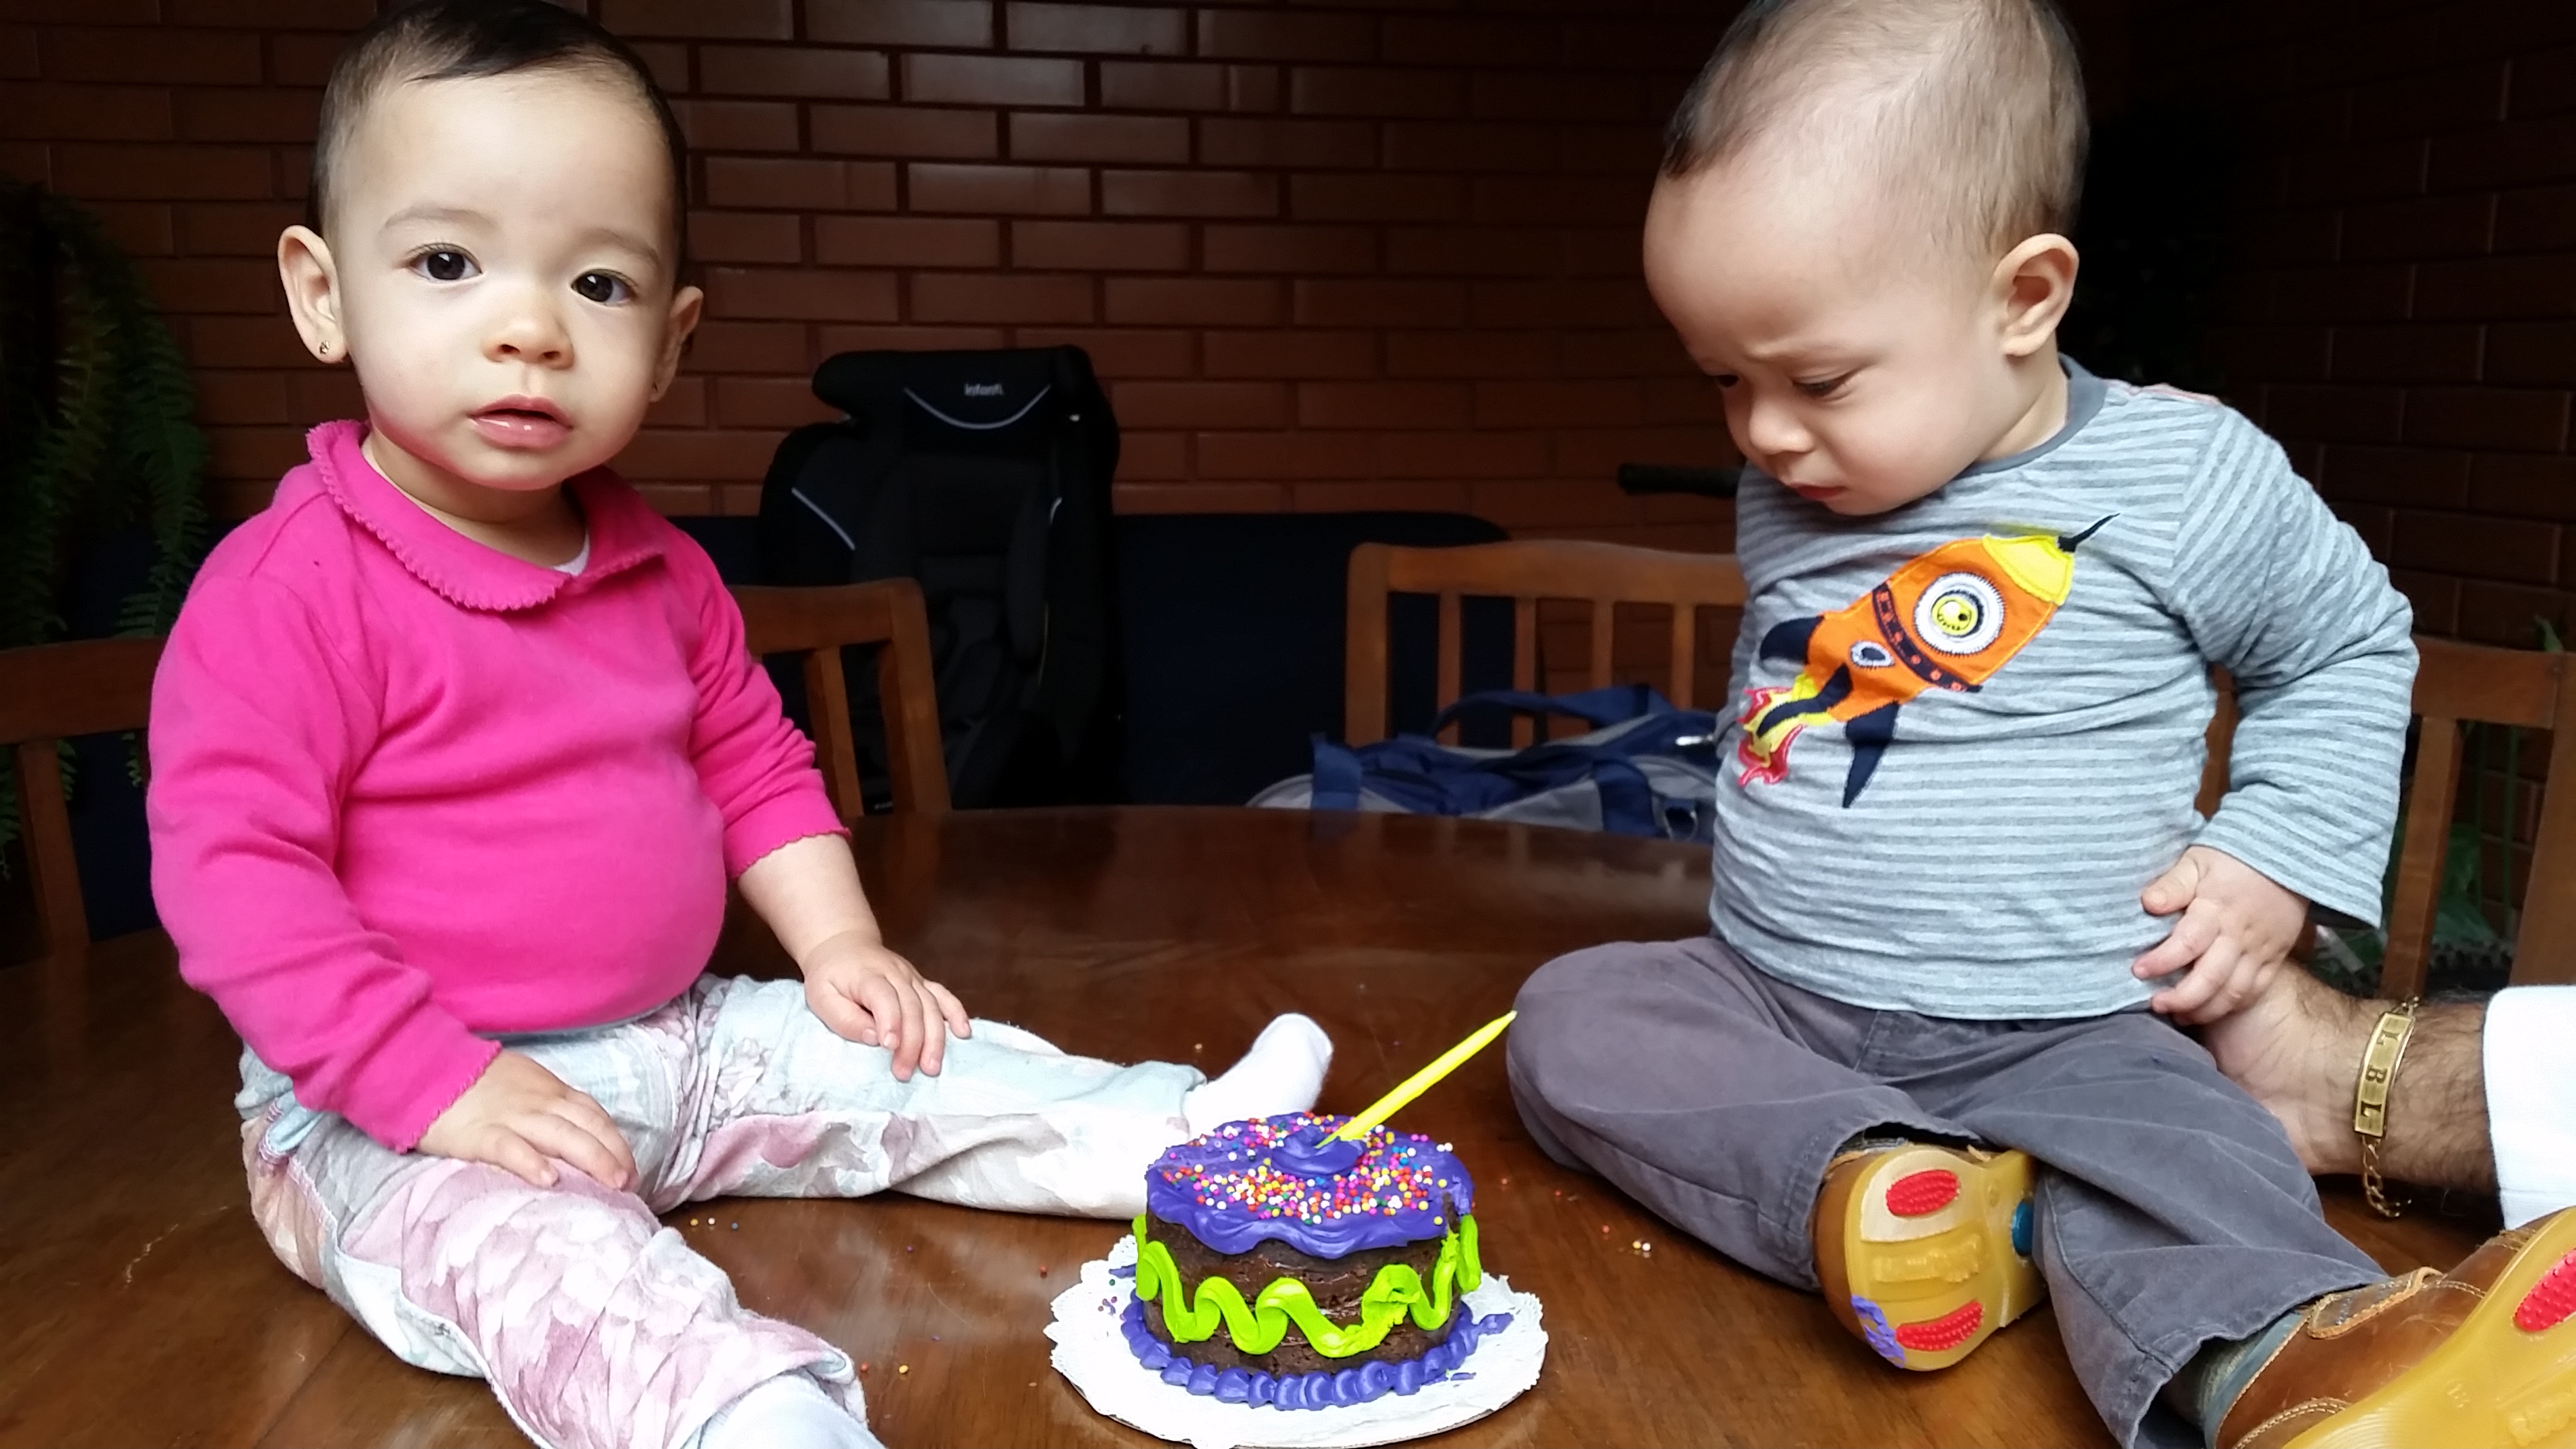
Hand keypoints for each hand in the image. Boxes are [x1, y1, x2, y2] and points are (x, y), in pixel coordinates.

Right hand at [416, 1049, 636, 1190]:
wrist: (427, 1069)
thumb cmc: (477, 1084)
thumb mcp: (525, 1086)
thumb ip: (550, 1107)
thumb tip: (579, 1136)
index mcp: (551, 1091)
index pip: (594, 1114)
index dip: (616, 1140)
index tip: (631, 1166)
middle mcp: (539, 1102)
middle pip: (586, 1125)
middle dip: (613, 1153)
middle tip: (629, 1182)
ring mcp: (511, 1116)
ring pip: (561, 1136)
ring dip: (591, 1158)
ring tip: (611, 1184)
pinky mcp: (480, 1133)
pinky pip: (510, 1147)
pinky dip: (532, 1162)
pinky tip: (550, 1180)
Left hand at [800, 929, 972, 1079]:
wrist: (843, 945)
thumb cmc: (830, 976)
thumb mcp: (821, 998)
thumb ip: (844, 1019)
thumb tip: (872, 1038)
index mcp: (868, 976)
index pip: (885, 998)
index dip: (890, 1022)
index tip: (889, 1047)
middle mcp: (895, 974)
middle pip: (913, 1007)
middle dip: (912, 1042)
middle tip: (904, 1072)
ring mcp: (912, 977)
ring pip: (931, 1006)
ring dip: (935, 1038)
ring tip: (931, 1066)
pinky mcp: (921, 982)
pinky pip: (943, 995)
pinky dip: (956, 1013)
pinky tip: (963, 1032)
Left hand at [2133, 845, 2307, 1023]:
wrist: (2286, 858)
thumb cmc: (2232, 859)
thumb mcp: (2197, 860)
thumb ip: (2173, 884)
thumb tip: (2148, 903)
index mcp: (2217, 909)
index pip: (2188, 943)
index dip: (2162, 961)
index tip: (2138, 971)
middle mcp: (2240, 935)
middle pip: (2212, 977)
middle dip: (2181, 997)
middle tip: (2156, 1004)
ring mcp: (2261, 950)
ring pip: (2235, 991)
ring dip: (2205, 1010)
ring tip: (2178, 1015)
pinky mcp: (2275, 958)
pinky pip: (2256, 991)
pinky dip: (2232, 1006)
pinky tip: (2208, 1011)